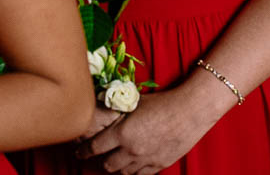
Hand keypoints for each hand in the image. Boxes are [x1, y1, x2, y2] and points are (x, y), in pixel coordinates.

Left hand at [75, 89, 215, 173]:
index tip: (78, 152)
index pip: (94, 148)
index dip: (83, 151)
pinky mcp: (159, 165)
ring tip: (113, 161)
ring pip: (123, 172)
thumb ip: (118, 112)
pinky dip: (133, 171)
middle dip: (99, 161)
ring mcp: (146, 160)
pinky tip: (132, 165)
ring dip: (116, 167)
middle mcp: (131, 150)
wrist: (191, 110)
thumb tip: (103, 112)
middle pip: (107, 164)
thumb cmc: (163, 102)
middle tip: (95, 157)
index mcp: (122, 133)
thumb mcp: (135, 103)